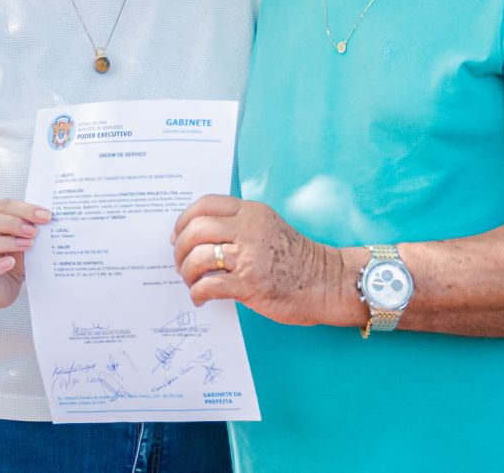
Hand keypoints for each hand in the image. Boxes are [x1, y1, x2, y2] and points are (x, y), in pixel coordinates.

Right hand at [0, 199, 49, 314]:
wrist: (3, 287)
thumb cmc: (14, 259)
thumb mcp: (24, 240)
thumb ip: (31, 228)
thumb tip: (48, 218)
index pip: (2, 206)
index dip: (25, 209)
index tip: (46, 216)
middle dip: (12, 223)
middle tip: (34, 231)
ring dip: (5, 242)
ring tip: (27, 245)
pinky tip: (11, 263)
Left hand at [171, 195, 344, 325]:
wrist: (326, 282)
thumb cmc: (296, 258)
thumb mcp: (268, 226)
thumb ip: (239, 224)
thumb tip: (200, 234)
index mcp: (251, 212)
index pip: (205, 205)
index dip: (184, 220)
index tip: (178, 236)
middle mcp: (248, 229)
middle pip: (195, 229)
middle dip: (180, 250)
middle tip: (181, 264)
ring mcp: (249, 256)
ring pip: (197, 257)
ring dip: (186, 273)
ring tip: (191, 282)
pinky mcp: (249, 284)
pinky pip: (208, 285)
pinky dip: (197, 293)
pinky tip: (200, 298)